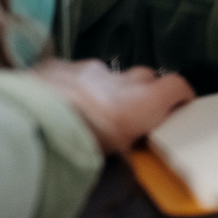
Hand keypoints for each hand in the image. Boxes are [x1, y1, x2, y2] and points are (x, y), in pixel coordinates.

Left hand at [34, 60, 194, 152]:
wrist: (38, 121)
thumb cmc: (86, 142)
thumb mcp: (119, 151)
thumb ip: (131, 136)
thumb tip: (130, 137)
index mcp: (145, 100)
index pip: (178, 86)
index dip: (180, 95)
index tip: (180, 105)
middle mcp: (123, 79)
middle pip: (144, 76)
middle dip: (141, 89)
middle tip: (129, 111)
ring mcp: (89, 69)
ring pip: (105, 75)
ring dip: (103, 88)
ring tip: (86, 108)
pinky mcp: (58, 66)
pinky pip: (71, 71)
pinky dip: (71, 84)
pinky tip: (57, 98)